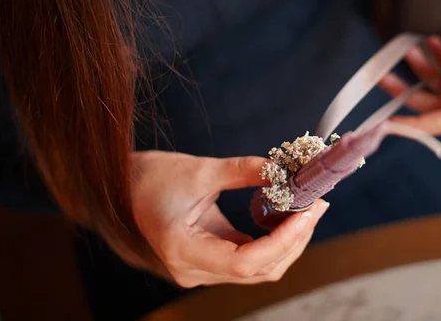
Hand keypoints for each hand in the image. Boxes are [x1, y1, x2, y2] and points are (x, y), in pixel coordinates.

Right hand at [128, 151, 328, 287]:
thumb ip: (245, 171)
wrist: (122, 189)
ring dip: (287, 242)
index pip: (244, 262)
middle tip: (317, 204)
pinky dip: (272, 241)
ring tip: (308, 208)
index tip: (307, 211)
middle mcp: (193, 270)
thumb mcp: (199, 170)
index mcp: (183, 251)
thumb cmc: (150, 179)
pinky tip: (287, 216)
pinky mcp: (209, 261)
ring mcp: (201, 270)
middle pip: (258, 270)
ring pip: (257, 269)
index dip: (283, 240)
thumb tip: (285, 169)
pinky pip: (249, 260)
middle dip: (294, 239)